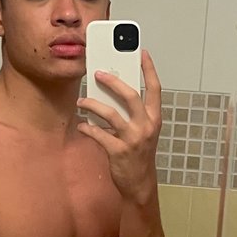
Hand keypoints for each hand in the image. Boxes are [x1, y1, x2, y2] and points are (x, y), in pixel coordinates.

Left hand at [77, 50, 160, 203]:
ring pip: (110, 114)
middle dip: (114, 82)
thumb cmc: (139, 154)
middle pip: (131, 96)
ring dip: (92, 105)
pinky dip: (87, 128)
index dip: (149, 69)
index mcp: (154, 119)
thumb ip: (132, 114)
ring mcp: (132, 139)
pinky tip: (82, 125)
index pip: (155, 89)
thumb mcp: (142, 132)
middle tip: (98, 74)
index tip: (142, 53)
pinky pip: (98, 134)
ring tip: (81, 101)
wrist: (140, 183)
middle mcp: (146, 126)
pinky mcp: (118, 151)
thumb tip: (111, 94)